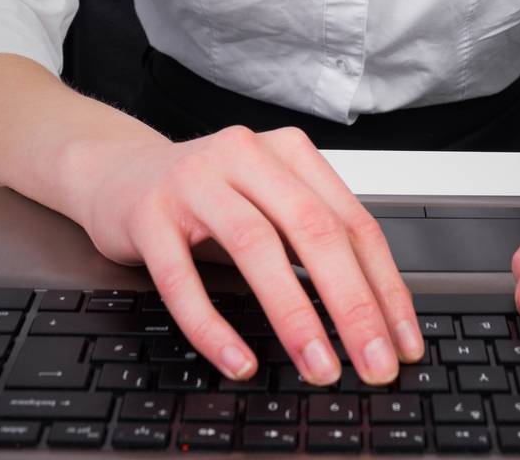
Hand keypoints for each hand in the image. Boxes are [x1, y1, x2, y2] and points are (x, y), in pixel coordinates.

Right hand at [77, 123, 425, 387]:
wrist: (117, 172)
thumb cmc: (206, 196)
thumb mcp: (266, 203)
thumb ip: (311, 242)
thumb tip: (373, 316)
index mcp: (287, 151)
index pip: (351, 219)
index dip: (383, 284)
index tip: (402, 341)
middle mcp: (245, 155)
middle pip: (312, 229)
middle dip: (351, 303)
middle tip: (373, 363)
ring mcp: (194, 180)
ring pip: (255, 246)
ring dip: (294, 315)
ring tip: (320, 367)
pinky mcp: (148, 212)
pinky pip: (183, 278)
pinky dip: (214, 326)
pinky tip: (239, 362)